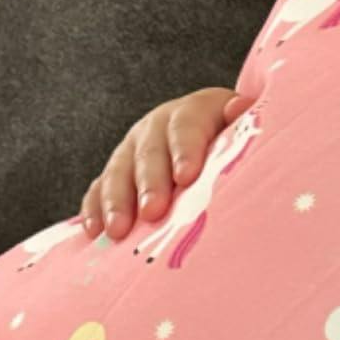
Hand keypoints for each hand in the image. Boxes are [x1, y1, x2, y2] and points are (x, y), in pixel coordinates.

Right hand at [79, 87, 254, 240]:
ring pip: (120, 171)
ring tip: (118, 230)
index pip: (188, 126)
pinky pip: (99, 188)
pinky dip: (95, 209)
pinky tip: (96, 232)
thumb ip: (244, 126)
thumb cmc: (238, 152)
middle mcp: (159, 126)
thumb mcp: (244, 134)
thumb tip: (239, 108)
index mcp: (195, 112)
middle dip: (150, 183)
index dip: (186, 150)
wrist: (218, 151)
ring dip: (117, 201)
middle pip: (150, 151)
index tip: (187, 177)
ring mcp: (135, 149)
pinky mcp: (117, 173)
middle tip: (153, 211)